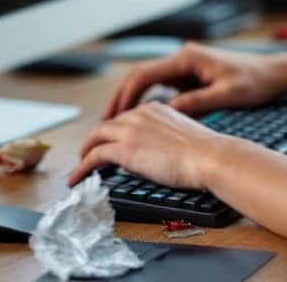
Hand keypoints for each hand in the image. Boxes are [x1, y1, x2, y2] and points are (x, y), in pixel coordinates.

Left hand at [68, 102, 237, 189]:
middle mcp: (139, 114)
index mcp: (155, 108)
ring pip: (96, 136)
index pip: (127, 117)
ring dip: (86, 151)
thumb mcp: (183, 137)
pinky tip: (77, 177)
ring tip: (80, 163)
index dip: (116, 131)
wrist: (209, 157)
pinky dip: (82, 167)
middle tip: (90, 151)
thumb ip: (165, 138)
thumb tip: (156, 153)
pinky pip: (94, 156)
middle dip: (97, 138)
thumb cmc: (206, 152)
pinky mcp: (124, 149)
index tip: (111, 140)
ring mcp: (130, 130)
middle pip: (109, 124)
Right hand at [103, 43, 286, 118]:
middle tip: (106, 121)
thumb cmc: (254, 81)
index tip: (113, 115)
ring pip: (149, 81)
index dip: (126, 95)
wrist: (274, 74)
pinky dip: (149, 101)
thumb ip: (196, 102)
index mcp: (188, 58)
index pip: (145, 74)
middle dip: (122, 97)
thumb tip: (167, 113)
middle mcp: (183, 58)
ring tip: (118, 123)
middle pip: (141, 75)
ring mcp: (186, 66)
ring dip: (133, 100)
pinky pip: (162, 87)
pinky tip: (143, 119)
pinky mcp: (191, 76)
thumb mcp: (226, 95)